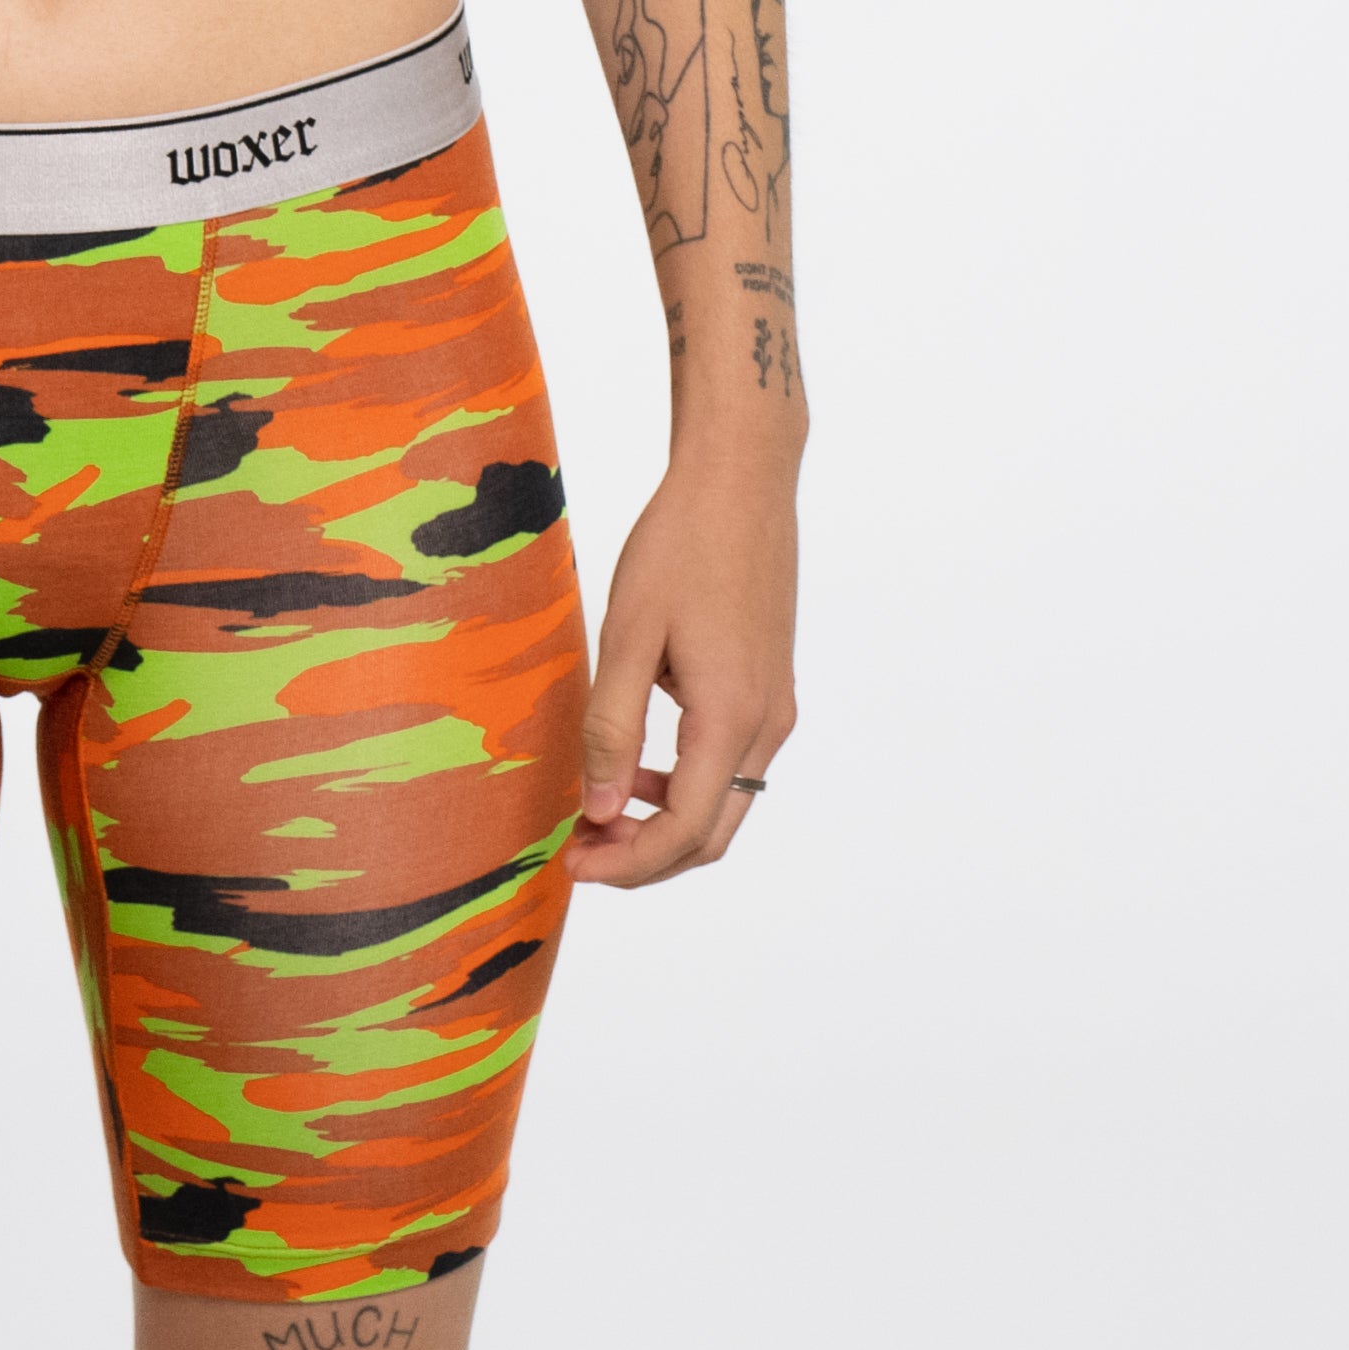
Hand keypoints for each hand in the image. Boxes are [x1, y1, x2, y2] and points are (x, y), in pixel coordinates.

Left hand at [571, 458, 796, 887]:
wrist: (741, 484)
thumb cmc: (679, 548)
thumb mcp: (629, 636)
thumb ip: (613, 728)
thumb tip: (601, 811)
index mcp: (731, 718)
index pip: (686, 831)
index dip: (628, 862)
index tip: (573, 865)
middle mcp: (767, 726)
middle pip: (711, 834)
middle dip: (644, 857)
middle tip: (577, 851)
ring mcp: (776, 709)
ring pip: (724, 803)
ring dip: (663, 822)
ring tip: (595, 812)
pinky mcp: (770, 690)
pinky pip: (729, 765)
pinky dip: (683, 784)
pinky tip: (633, 764)